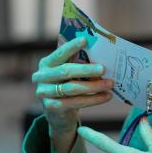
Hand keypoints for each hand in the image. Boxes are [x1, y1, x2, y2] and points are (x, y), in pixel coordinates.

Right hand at [32, 35, 114, 152]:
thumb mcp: (69, 73)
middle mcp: (42, 77)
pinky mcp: (52, 107)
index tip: (85, 39)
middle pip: (66, 71)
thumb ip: (78, 63)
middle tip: (103, 69)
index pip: (59, 53)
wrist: (57, 113)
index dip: (71, 46)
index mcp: (46, 64)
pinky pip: (75, 102)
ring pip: (72, 88)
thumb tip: (101, 54)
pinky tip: (106, 96)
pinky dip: (93, 99)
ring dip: (93, 86)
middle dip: (86, 70)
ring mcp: (44, 93)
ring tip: (109, 84)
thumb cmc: (66, 86)